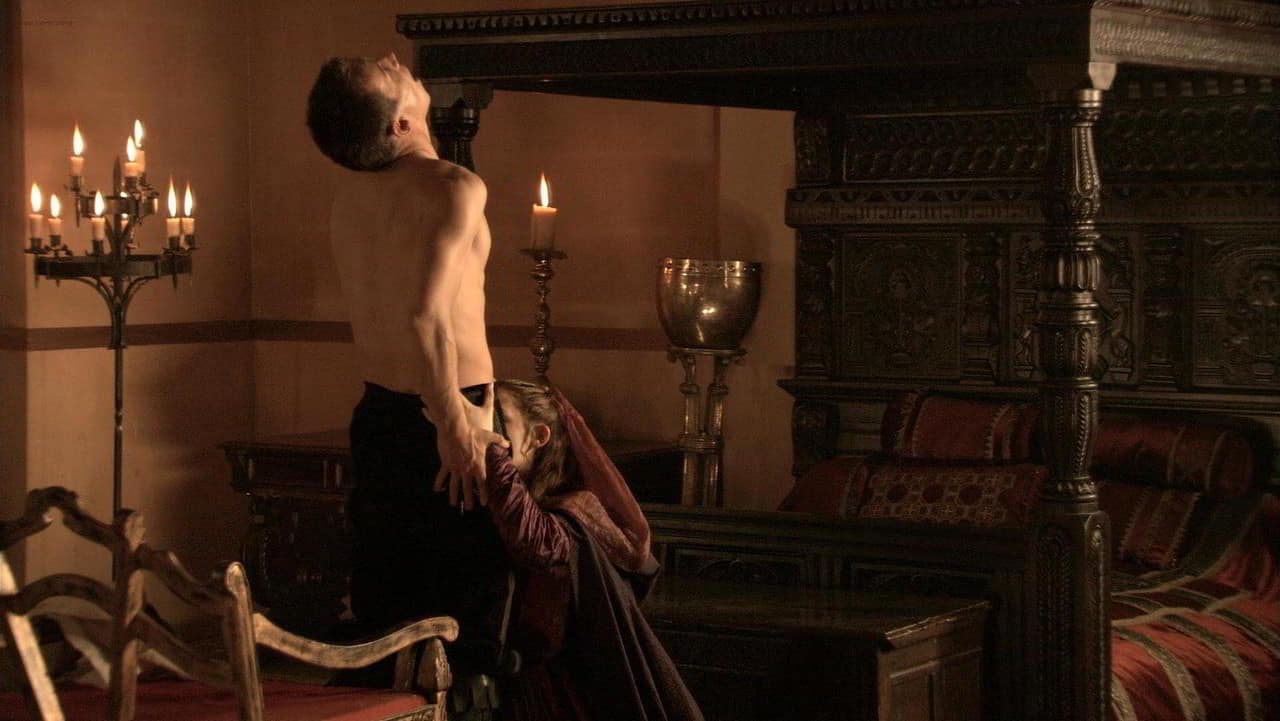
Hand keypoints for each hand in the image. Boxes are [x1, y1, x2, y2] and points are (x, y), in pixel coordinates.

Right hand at [433, 385, 507, 509]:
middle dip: (468, 500)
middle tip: (469, 508)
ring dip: (454, 496)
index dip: (484, 494)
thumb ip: (500, 441)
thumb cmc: (472, 433)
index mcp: (478, 465)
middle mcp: (467, 469)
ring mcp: (455, 468)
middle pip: (468, 488)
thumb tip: (508, 444)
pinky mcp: (446, 464)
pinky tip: (437, 490)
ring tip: (454, 504)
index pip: (482, 483)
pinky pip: (442, 476)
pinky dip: (439, 483)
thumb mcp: (488, 436)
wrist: (455, 429)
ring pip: (454, 486)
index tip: (484, 503)